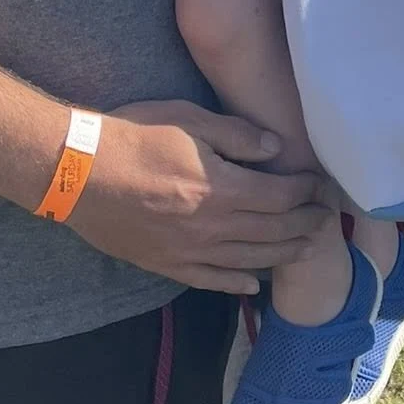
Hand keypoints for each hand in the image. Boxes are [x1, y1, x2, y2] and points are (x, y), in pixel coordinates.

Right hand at [69, 99, 334, 293]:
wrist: (78, 173)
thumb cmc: (134, 136)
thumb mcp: (189, 119)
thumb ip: (236, 136)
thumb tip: (276, 148)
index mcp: (222, 189)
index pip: (280, 196)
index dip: (306, 191)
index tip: (321, 185)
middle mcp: (213, 227)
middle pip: (273, 231)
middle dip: (305, 224)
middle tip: (326, 219)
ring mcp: (190, 251)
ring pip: (250, 260)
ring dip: (283, 254)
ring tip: (307, 249)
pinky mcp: (167, 264)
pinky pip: (211, 280)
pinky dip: (238, 284)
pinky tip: (254, 284)